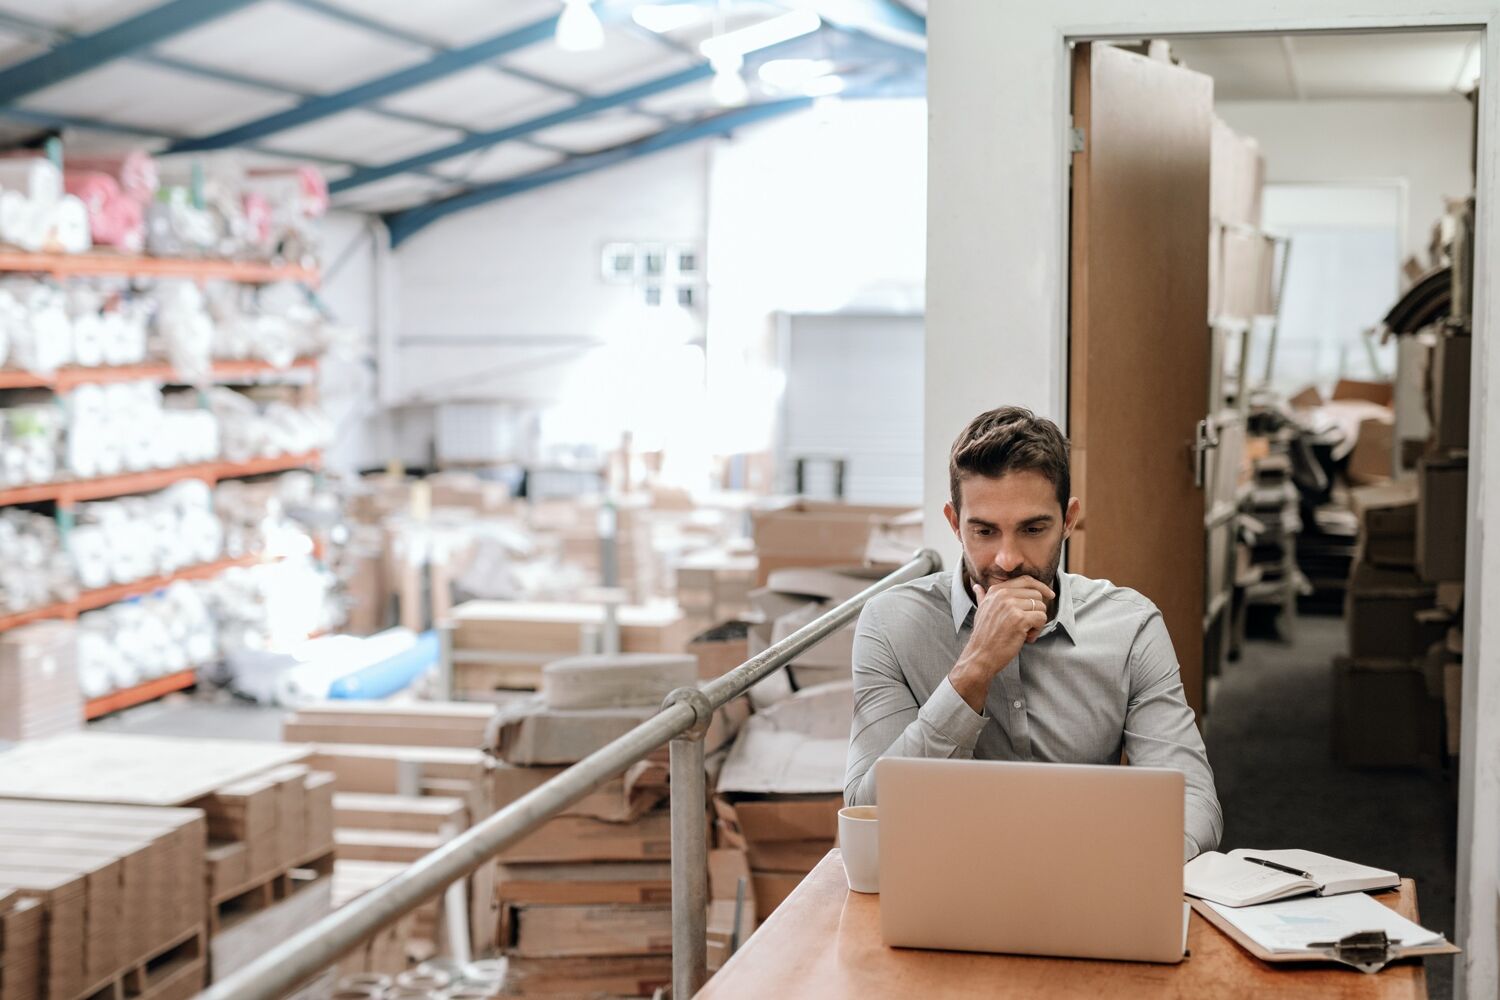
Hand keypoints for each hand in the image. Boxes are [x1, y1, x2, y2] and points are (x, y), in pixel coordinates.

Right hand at [947, 575, 1053, 713]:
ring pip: (1040, 607)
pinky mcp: (1019, 619)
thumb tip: (977, 587)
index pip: (1026, 580)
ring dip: (1037, 623)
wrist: (980, 655)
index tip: (1049, 596)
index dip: (1041, 587)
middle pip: (1036, 594)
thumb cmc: (983, 636)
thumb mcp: (981, 611)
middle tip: (1028, 625)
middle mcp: (1003, 595)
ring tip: (1025, 633)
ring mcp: (1011, 606)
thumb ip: (982, 596)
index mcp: (996, 591)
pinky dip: (1038, 630)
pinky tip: (1027, 638)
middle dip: (1037, 610)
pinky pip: (1041, 618)